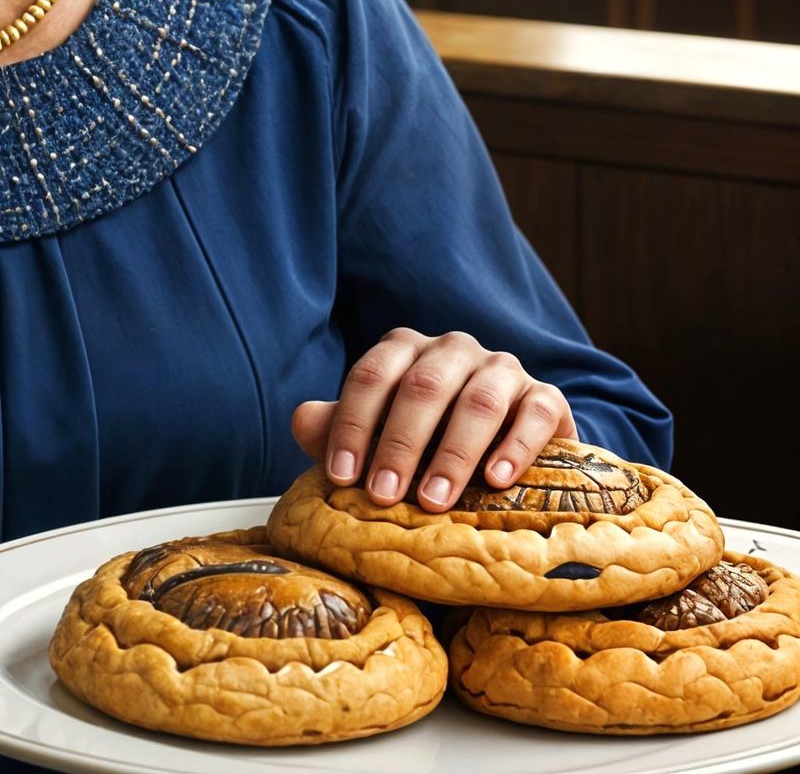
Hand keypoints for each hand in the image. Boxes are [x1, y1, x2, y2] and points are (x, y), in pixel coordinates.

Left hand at [290, 327, 576, 511]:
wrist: (503, 447)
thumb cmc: (426, 440)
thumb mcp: (379, 434)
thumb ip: (338, 427)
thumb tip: (301, 420)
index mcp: (404, 348)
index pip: (370, 376)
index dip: (352, 425)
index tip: (342, 476)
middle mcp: (452, 348)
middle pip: (421, 387)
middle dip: (399, 443)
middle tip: (384, 494)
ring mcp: (501, 368)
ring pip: (477, 400)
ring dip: (452, 453)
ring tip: (435, 499)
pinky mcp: (546, 395)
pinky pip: (533, 413)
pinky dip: (514, 446)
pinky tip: (496, 480)